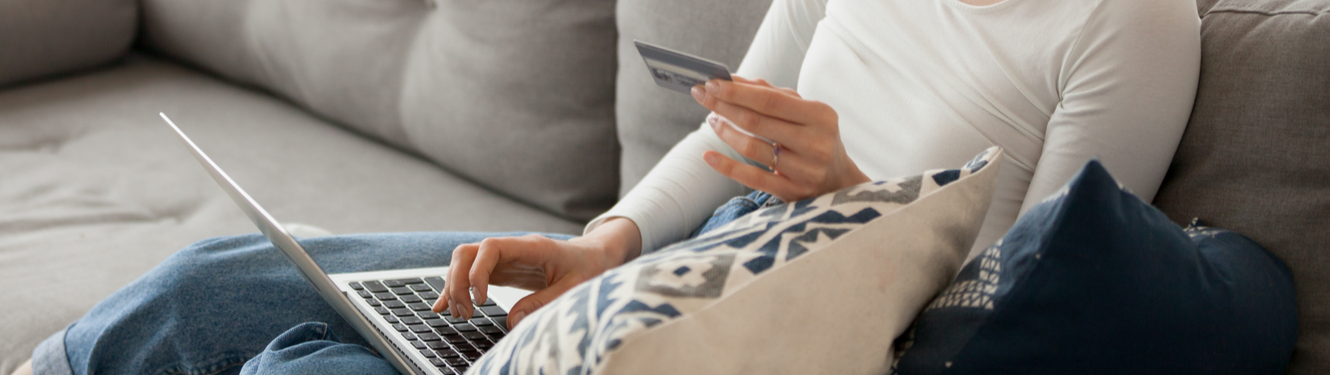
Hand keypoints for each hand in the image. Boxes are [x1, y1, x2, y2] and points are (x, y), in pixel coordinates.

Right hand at [433, 218, 641, 329]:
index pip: (490, 248)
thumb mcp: (573, 288)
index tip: (482, 299)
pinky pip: (472, 274)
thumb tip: (513, 322)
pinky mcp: (502, 270)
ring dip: (455, 287)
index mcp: (530, 247)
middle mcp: (511, 249)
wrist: (595, 256)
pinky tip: (444, 305)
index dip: (478, 272)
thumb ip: (543, 302)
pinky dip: (456, 289)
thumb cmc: (588, 268)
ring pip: (464, 262)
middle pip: (467, 253)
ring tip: (462, 315)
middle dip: (458, 282)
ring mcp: (504, 259)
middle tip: (467, 313)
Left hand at [691, 76, 869, 201]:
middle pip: (757, 121)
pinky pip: (751, 178)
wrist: (840, 181)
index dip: (737, 92)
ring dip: (725, 131)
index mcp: (820, 116)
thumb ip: (771, 94)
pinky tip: (708, 155)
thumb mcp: (805, 112)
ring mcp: (804, 170)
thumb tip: (731, 80)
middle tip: (701, 95)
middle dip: (723, 106)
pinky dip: (726, 166)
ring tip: (711, 119)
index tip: (711, 82)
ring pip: (752, 148)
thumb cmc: (815, 137)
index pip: (770, 100)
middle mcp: (815, 143)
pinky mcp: (791, 192)